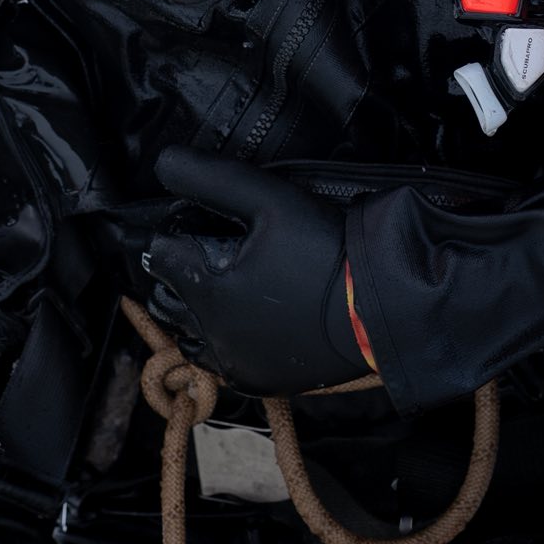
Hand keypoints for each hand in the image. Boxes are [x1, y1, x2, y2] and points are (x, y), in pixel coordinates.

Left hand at [143, 146, 367, 395]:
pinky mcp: (259, 381)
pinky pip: (218, 361)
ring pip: (187, 333)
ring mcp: (235, 363)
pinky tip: (245, 317)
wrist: (385, 305)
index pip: (158, 252)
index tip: (205, 224)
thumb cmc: (327, 249)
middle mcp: (211, 334)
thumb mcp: (267, 197)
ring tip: (227, 284)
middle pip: (167, 296)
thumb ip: (208, 178)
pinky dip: (220, 339)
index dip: (178, 231)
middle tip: (213, 251)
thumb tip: (164, 163)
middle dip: (181, 271)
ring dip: (195, 309)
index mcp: (206, 290)